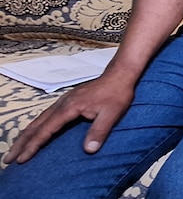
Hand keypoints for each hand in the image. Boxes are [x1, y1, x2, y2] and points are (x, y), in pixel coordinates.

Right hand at [3, 74, 133, 163]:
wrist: (120, 74)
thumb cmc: (116, 93)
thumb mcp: (112, 113)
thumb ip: (99, 131)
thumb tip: (89, 150)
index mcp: (69, 108)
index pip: (46, 130)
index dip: (33, 145)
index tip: (22, 158)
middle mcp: (62, 104)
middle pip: (36, 125)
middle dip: (21, 143)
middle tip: (8, 158)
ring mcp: (63, 101)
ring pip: (39, 120)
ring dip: (26, 135)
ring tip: (16, 149)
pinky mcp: (67, 101)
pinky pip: (46, 116)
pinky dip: (35, 127)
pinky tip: (34, 132)